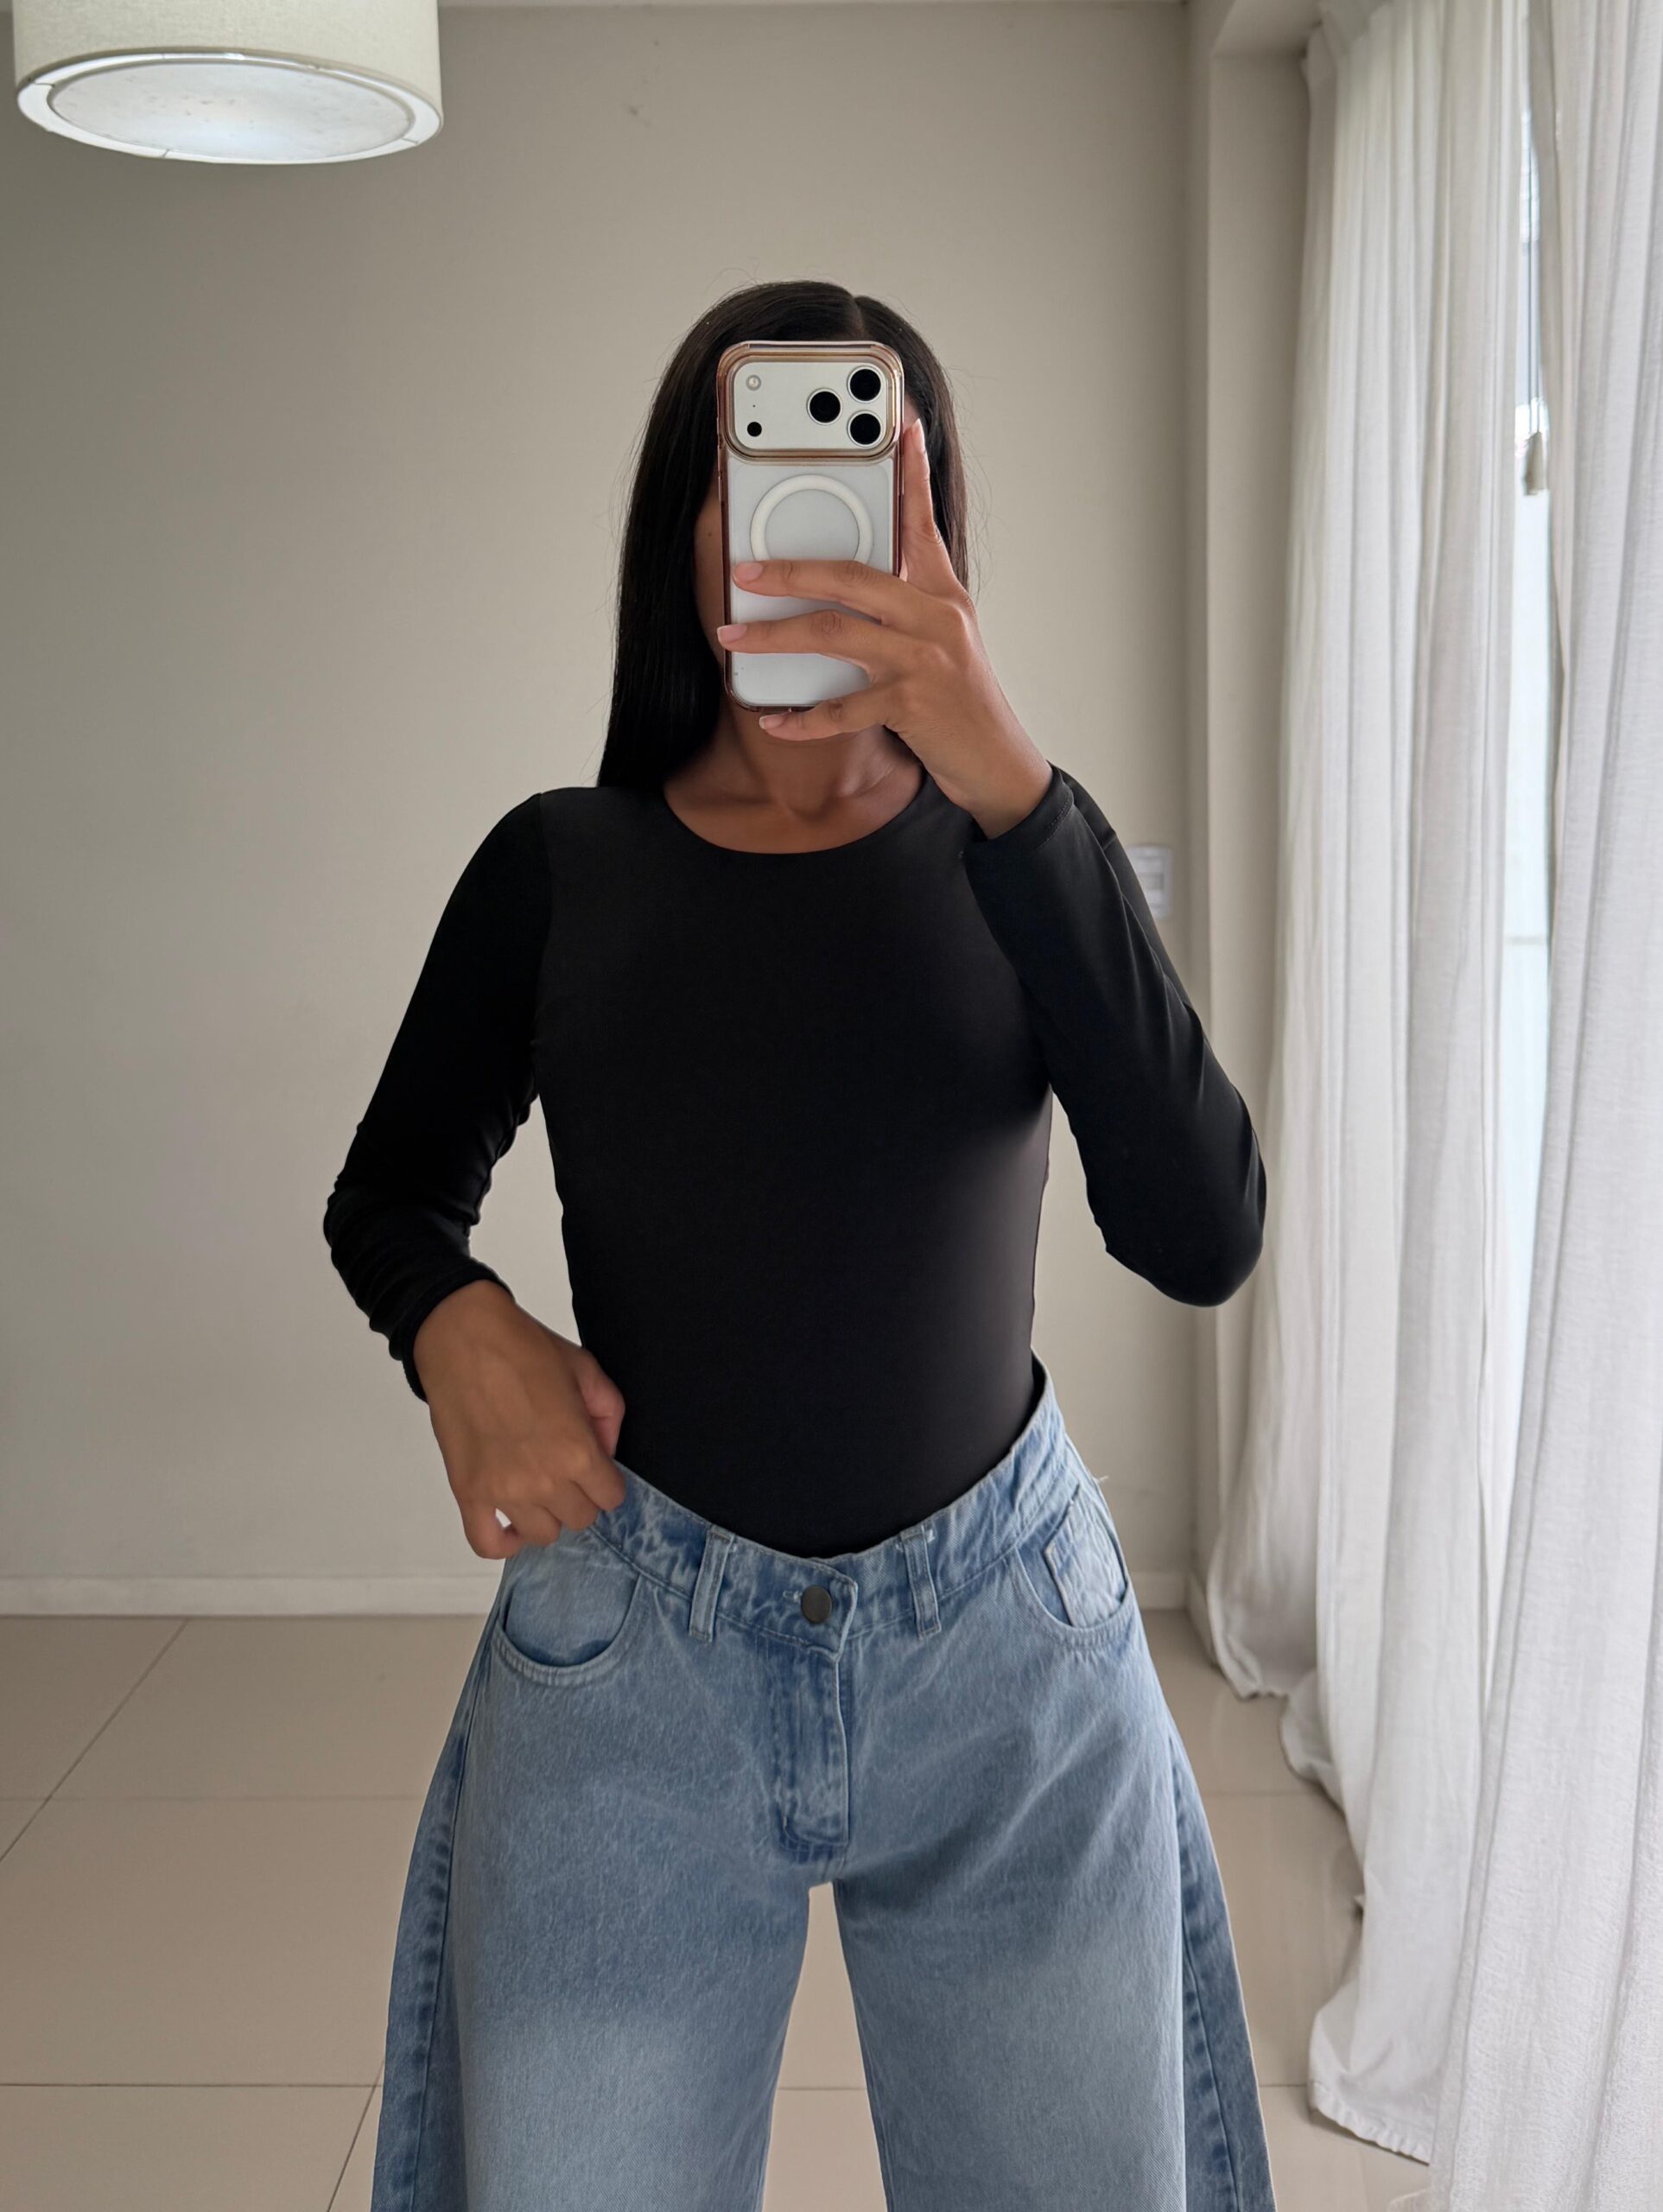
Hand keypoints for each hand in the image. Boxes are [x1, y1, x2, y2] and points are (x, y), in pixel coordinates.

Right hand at [412, 1282, 626, 1559]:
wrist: (464, 1338)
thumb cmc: (524, 1348)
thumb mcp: (587, 1370)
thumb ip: (610, 1415)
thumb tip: (607, 1452)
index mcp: (577, 1451)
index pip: (611, 1498)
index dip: (607, 1481)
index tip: (596, 1467)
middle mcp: (543, 1481)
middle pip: (580, 1519)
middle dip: (580, 1496)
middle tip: (566, 1469)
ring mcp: (503, 1491)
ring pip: (542, 1535)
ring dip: (546, 1515)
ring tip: (539, 1488)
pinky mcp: (468, 1492)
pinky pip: (487, 1544)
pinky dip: (504, 1543)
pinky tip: (512, 1523)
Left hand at [714, 417, 1054, 837]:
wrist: (996, 760)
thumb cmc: (959, 699)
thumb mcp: (945, 636)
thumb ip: (908, 600)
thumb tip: (849, 580)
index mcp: (942, 592)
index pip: (922, 521)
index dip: (910, 471)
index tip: (899, 424)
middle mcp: (935, 616)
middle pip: (851, 576)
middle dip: (790, 570)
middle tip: (742, 570)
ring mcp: (924, 659)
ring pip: (835, 635)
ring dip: (775, 638)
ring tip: (733, 640)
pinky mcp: (912, 705)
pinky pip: (842, 709)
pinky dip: (803, 717)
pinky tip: (774, 720)